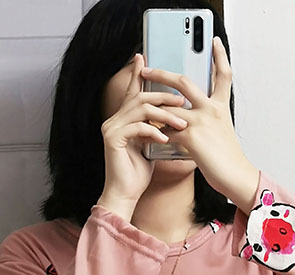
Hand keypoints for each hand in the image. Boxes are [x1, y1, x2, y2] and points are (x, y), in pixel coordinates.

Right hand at [99, 52, 189, 211]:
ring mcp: (111, 128)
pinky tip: (166, 138)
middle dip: (163, 97)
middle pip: (140, 96)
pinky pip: (137, 127)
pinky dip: (154, 131)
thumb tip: (173, 118)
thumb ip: (156, 129)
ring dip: (164, 114)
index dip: (139, 74)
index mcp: (123, 119)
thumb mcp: (151, 146)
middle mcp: (114, 120)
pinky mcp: (113, 139)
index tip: (148, 59)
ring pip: (139, 109)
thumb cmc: (138, 174)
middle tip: (182, 101)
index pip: (134, 92)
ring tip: (181, 123)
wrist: (126, 194)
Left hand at [141, 36, 258, 212]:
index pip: (223, 75)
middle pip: (184, 82)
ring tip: (139, 107)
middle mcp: (212, 109)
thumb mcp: (222, 132)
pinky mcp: (191, 137)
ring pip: (169, 106)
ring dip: (152, 107)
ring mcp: (201, 121)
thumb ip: (208, 119)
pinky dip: (157, 133)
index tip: (215, 42)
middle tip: (147, 70)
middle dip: (162, 74)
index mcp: (221, 106)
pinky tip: (150, 136)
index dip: (220, 56)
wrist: (236, 176)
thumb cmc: (229, 159)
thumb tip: (187, 117)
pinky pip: (167, 130)